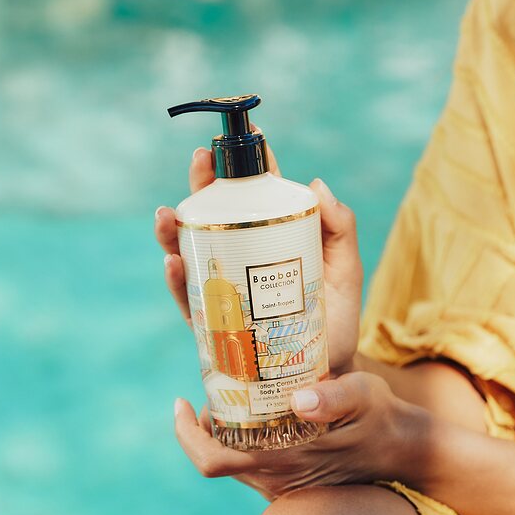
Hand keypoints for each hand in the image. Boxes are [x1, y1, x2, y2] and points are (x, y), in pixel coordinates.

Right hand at [155, 141, 362, 373]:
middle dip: (203, 186)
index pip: (256, 197)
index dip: (247, 165)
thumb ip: (342, 231)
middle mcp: (243, 261)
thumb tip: (318, 183)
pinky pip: (189, 300)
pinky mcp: (214, 326)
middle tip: (199, 163)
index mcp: (275, 242)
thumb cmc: (334, 325)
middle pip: (215, 216)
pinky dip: (179, 279)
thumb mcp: (346, 274)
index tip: (243, 138)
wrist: (323, 377)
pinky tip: (174, 261)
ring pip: (191, 252)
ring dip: (174, 230)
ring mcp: (224, 291)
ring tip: (168, 213)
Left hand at [173, 372, 418, 500]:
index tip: (180, 402)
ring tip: (230, 395)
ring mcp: (282, 485)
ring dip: (221, 432)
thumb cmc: (380, 418)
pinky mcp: (290, 484)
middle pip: (214, 458)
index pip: (212, 459)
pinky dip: (240, 441)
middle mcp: (276, 479)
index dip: (186, 434)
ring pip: (232, 462)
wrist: (404, 451)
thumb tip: (300, 398)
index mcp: (282, 460)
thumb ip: (335, 397)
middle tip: (208, 389)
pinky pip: (249, 466)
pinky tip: (256, 413)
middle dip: (201, 426)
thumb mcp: (364, 395)